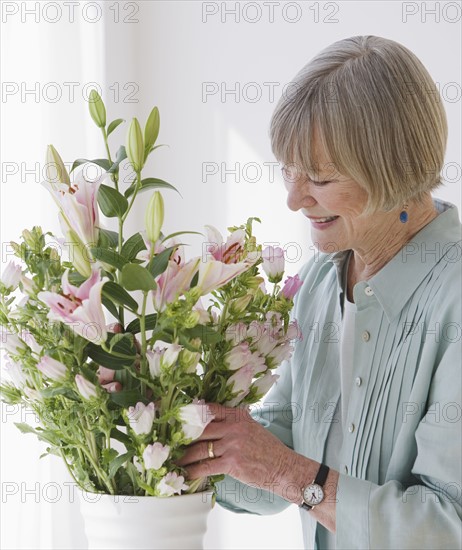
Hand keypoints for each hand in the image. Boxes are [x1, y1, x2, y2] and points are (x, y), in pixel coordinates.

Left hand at [176, 403, 299, 496]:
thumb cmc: (267, 449)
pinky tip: (184, 474)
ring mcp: (232, 444)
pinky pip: (206, 466)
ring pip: (200, 448)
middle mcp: (234, 426)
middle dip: (183, 436)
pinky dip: (192, 471)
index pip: (209, 409)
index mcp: (237, 415)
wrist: (283, 467)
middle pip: (200, 428)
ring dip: (184, 456)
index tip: (177, 419)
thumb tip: (210, 422)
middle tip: (170, 441)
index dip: (191, 413)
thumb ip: (233, 422)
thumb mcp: (251, 426)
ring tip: (174, 460)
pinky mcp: (232, 462)